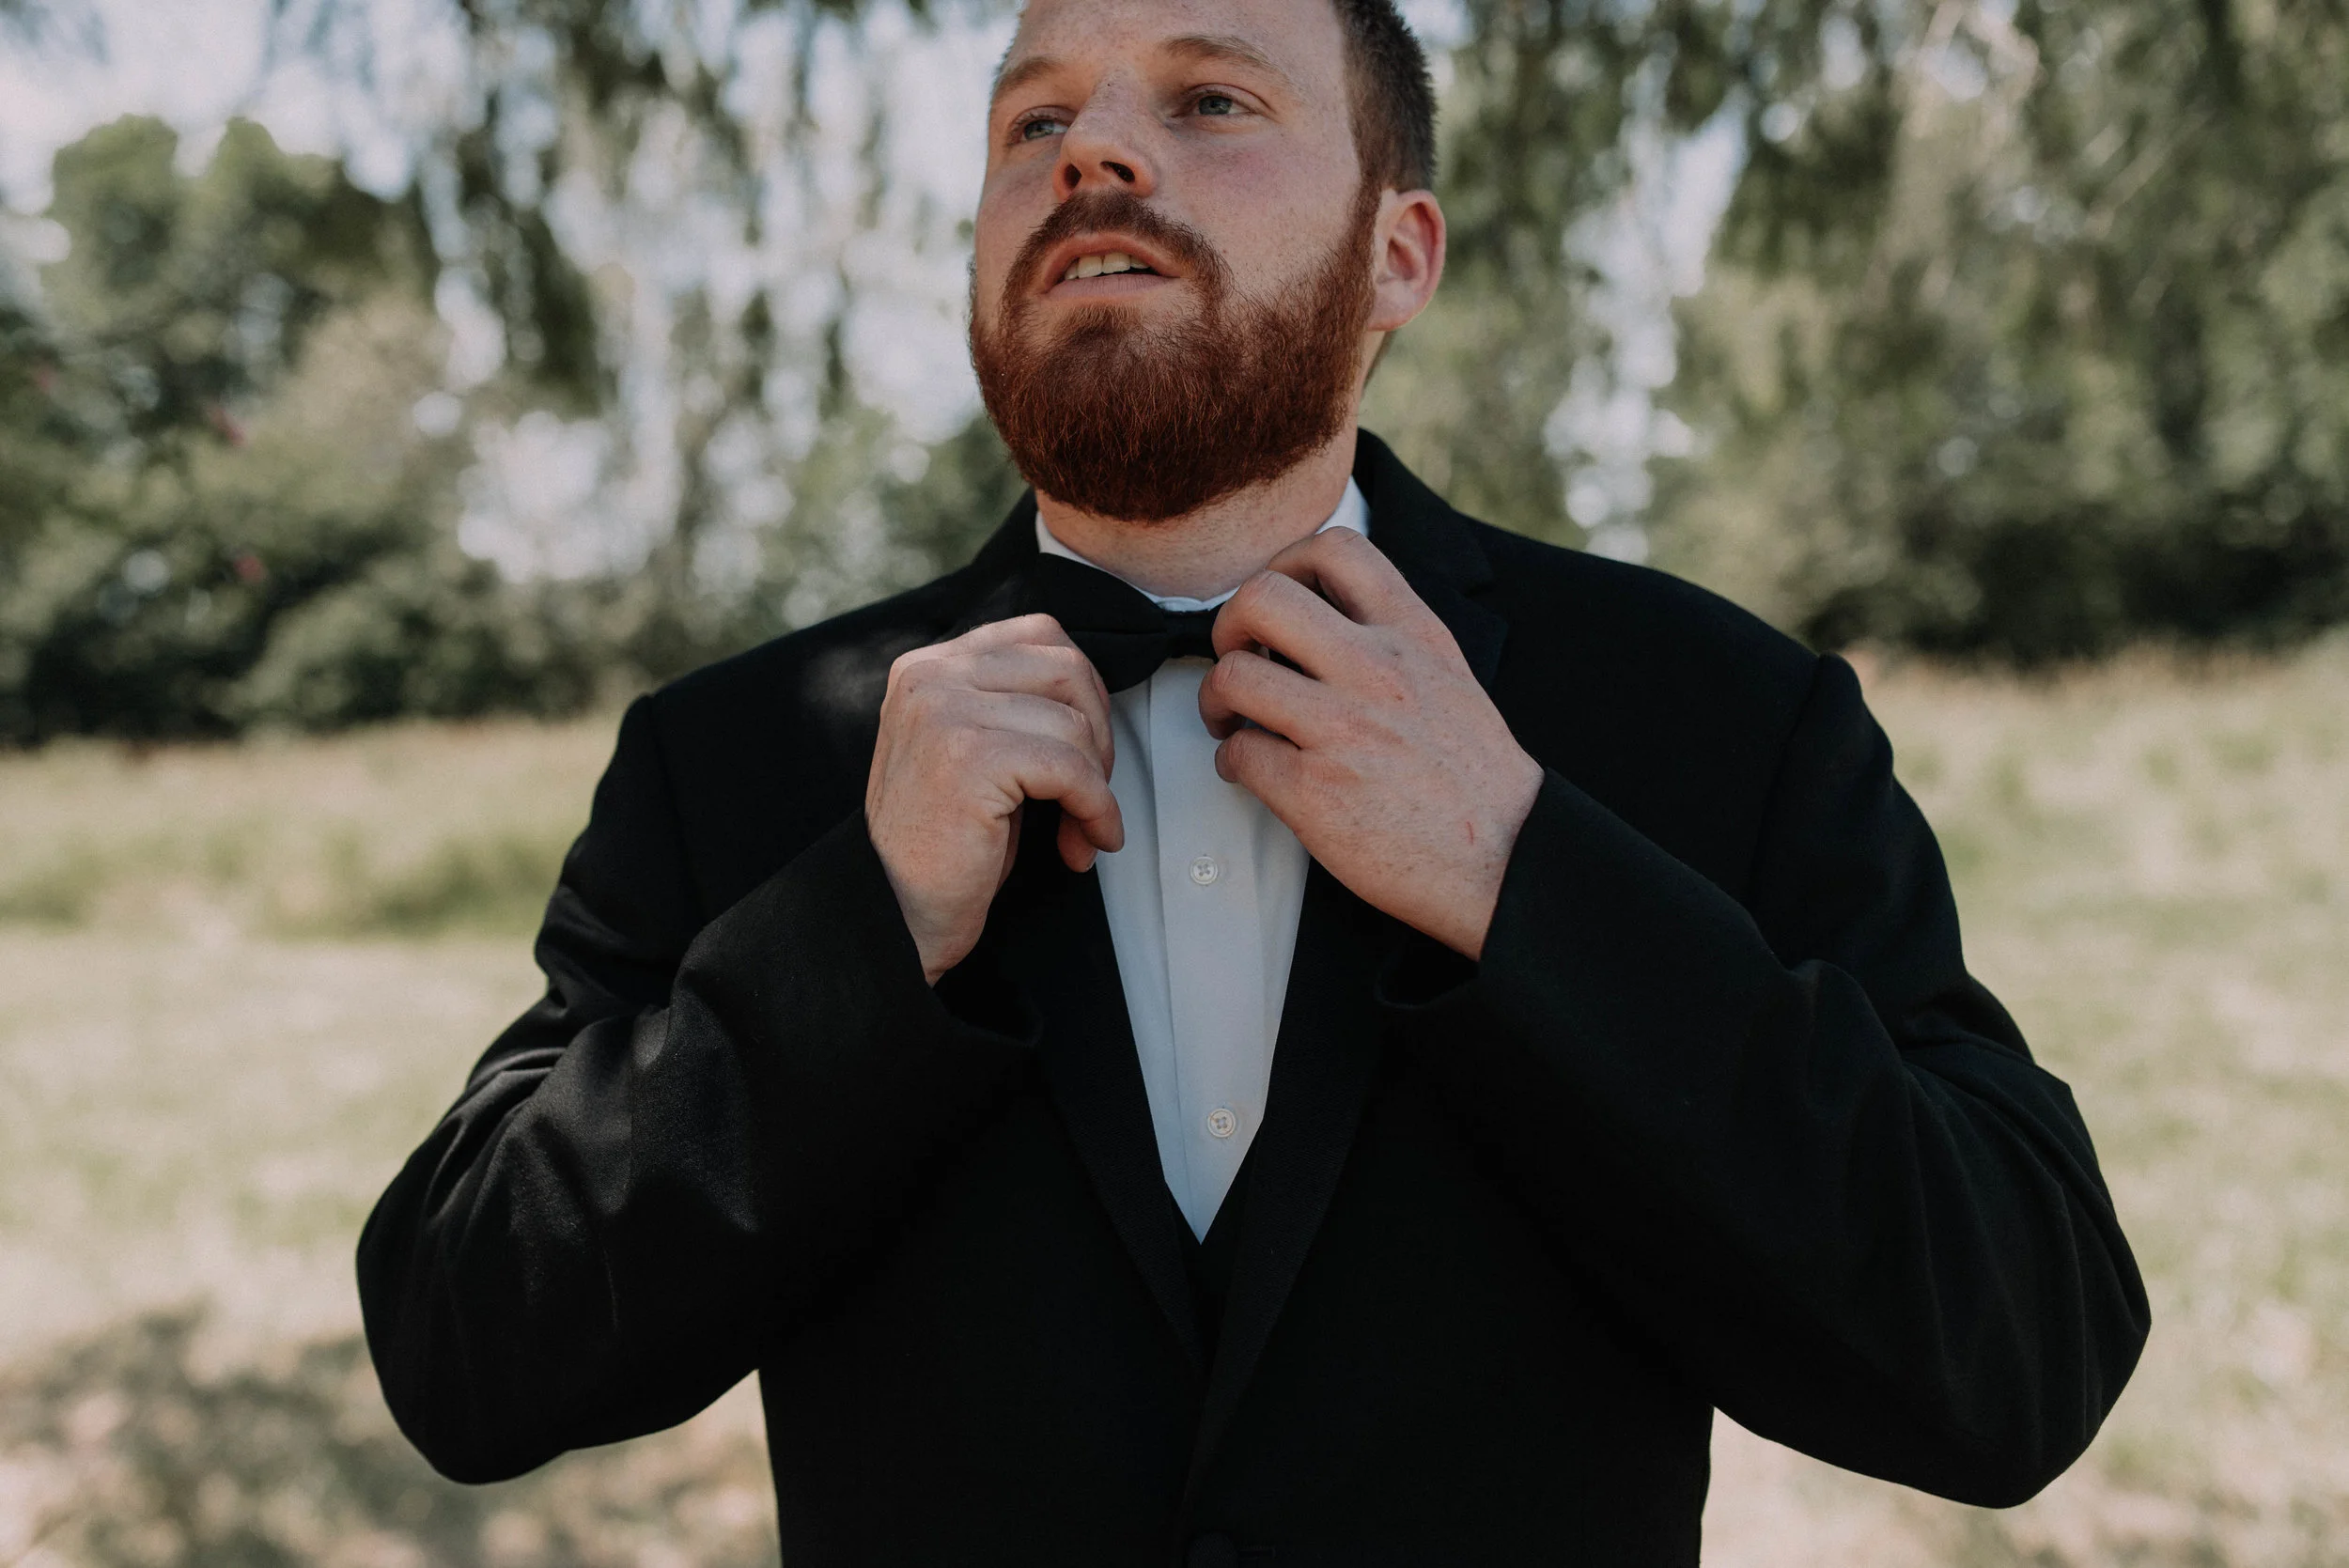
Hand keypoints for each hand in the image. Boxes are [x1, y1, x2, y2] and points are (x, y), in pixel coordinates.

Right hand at [867, 614, 1124, 983]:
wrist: (897, 912)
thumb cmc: (943, 842)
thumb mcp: (972, 748)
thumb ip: (1012, 704)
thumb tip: (1094, 694)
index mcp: (928, 666)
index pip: (1041, 634)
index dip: (1084, 693)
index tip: (1086, 748)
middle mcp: (931, 676)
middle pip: (1067, 668)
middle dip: (1099, 735)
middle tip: (1091, 792)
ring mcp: (945, 711)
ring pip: (1074, 723)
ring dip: (1097, 785)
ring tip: (1080, 829)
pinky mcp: (969, 757)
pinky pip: (1070, 769)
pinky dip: (1095, 809)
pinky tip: (1084, 842)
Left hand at [1198, 530, 1542, 959]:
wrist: (1506, 859)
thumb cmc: (1476, 781)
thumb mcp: (1452, 678)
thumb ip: (1395, 640)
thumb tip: (1327, 620)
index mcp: (1413, 636)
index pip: (1335, 548)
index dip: (1285, 564)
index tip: (1279, 603)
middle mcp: (1375, 671)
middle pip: (1261, 597)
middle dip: (1229, 625)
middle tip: (1238, 657)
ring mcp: (1341, 729)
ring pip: (1233, 675)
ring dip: (1216, 698)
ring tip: (1232, 718)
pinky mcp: (1313, 791)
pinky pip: (1236, 753)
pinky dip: (1231, 761)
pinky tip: (1251, 770)